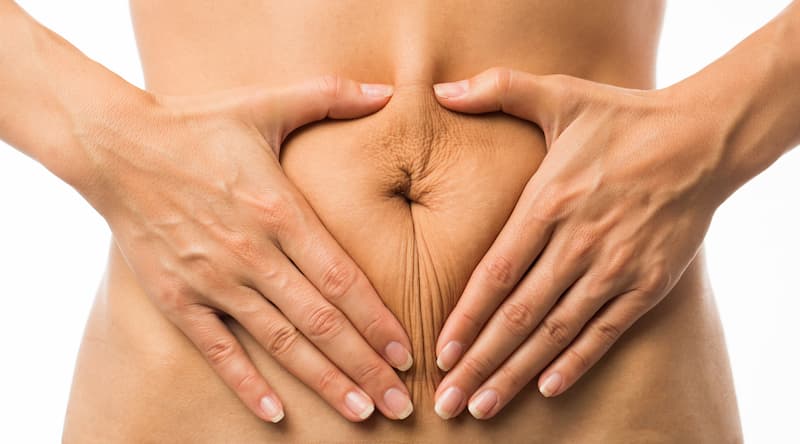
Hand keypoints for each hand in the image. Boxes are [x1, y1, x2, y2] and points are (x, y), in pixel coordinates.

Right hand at [75, 76, 414, 421]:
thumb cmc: (198, 125)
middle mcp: (252, 254)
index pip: (343, 279)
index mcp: (280, 211)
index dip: (378, 321)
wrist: (115, 145)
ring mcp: (212, 280)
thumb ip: (331, 96)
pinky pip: (216, 350)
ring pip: (279, 342)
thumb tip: (387, 90)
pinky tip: (276, 413)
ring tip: (360, 411)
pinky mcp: (176, 298)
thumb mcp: (266, 103)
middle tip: (401, 404)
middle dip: (365, 366)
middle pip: (321, 322)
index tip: (408, 354)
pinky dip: (246, 383)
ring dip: (323, 381)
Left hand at [430, 67, 725, 418]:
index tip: (440, 354)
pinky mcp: (647, 284)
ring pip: (555, 333)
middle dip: (479, 363)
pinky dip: (576, 363)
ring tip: (485, 406)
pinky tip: (547, 389)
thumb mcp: (560, 94)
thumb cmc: (623, 119)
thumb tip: (441, 89)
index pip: (494, 275)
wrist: (701, 139)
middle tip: (449, 402)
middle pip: (517, 316)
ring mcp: (614, 268)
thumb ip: (499, 89)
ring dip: (517, 374)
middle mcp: (576, 244)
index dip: (465, 319)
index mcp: (547, 204)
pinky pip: (605, 332)